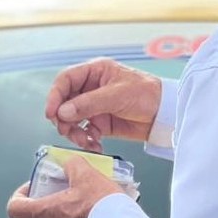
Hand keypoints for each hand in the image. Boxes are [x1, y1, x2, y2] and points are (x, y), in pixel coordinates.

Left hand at [6, 155, 121, 217]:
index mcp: (45, 213)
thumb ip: (72, 164)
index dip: (18, 198)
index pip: (14, 210)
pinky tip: (86, 216)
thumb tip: (69, 163)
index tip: (32, 189)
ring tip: (69, 207)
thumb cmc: (101, 203)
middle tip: (46, 203)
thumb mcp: (86, 174)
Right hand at [46, 58, 162, 147]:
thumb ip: (89, 103)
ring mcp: (94, 106)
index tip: (52, 112)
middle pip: (64, 102)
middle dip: (63, 118)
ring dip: (73, 131)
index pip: (65, 80)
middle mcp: (91, 88)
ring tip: (83, 140)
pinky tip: (94, 144)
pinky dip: (85, 140)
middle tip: (66, 130)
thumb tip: (63, 112)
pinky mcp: (100, 122)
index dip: (55, 95)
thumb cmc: (147, 94)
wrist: (165, 115)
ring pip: (71, 119)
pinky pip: (84, 131)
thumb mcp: (117, 95)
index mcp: (94, 72)